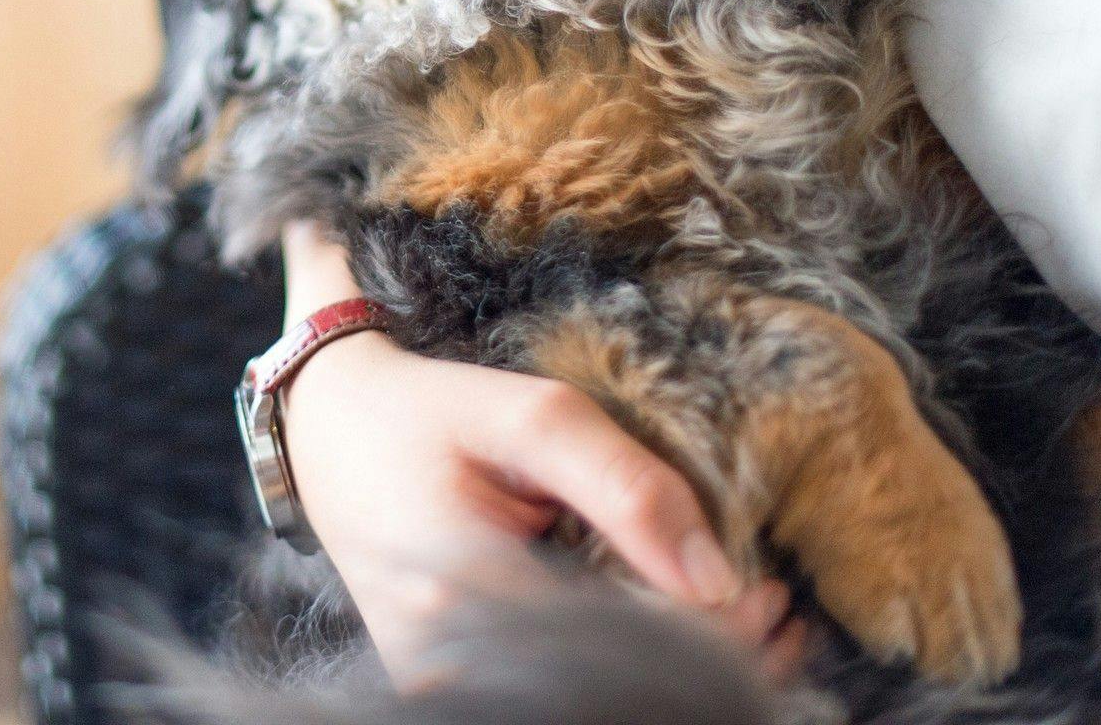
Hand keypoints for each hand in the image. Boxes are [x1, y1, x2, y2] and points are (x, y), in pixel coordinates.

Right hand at [284, 328, 807, 686]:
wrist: (328, 430)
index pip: (632, 645)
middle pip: (621, 682)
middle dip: (714, 655)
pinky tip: (678, 628)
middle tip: (773, 604)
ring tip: (743, 616)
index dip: (716, 631)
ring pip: (597, 690)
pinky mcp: (449, 683)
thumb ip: (626, 486)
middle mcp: (454, 659)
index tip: (765, 588)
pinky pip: (562, 684)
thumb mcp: (530, 415)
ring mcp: (446, 680)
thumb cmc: (426, 411)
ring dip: (679, 664)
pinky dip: (629, 661)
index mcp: (471, 595)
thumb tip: (717, 578)